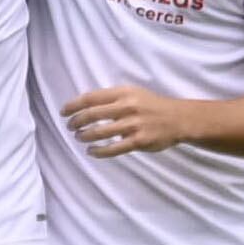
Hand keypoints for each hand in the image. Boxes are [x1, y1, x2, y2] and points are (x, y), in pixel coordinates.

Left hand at [64, 86, 202, 158]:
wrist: (179, 118)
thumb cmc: (152, 106)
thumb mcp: (133, 94)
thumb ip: (112, 99)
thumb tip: (85, 107)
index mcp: (123, 93)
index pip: (91, 98)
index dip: (73, 105)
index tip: (63, 112)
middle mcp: (127, 107)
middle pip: (91, 114)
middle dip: (76, 122)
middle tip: (70, 127)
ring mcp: (133, 124)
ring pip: (99, 132)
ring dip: (85, 136)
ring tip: (79, 138)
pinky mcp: (138, 141)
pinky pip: (113, 148)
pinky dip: (98, 151)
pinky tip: (91, 151)